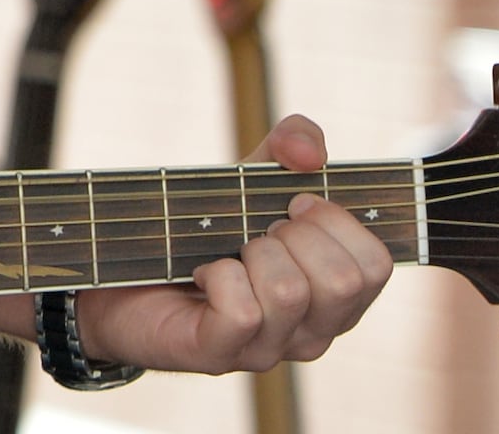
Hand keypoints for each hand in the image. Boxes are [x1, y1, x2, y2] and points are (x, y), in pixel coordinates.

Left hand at [74, 115, 395, 373]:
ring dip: (251, 252)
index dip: (337, 220)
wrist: (122, 262)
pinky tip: (202, 273)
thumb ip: (293, 144)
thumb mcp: (254, 174)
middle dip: (294, 234)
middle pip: (343, 280)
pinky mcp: (220, 355)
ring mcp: (271, 350)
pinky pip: (242, 311)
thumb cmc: (204, 226)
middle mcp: (315, 332)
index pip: (377, 265)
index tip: (294, 203)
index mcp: (337, 296)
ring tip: (228, 252)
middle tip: (256, 230)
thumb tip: (308, 153)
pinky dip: (217, 276)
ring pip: (290, 291)